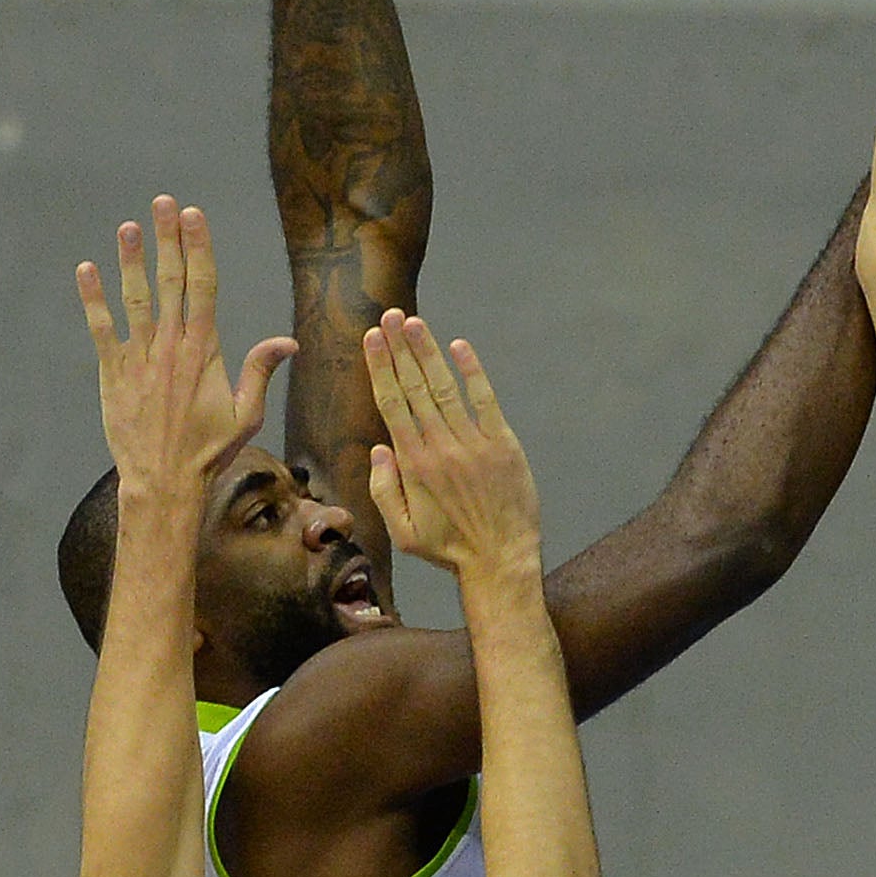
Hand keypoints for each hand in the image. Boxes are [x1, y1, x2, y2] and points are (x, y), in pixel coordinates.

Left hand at [77, 199, 294, 499]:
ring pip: (135, 298)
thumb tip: (287, 342)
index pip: (203, 286)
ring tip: (128, 228)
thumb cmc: (209, 451)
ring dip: (131, 260)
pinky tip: (87, 271)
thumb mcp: (246, 414)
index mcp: (205, 350)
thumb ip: (259, 371)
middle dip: (168, 239)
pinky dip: (93, 299)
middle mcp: (171, 346)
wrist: (164, 481)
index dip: (198, 247)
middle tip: (164, 203)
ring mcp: (139, 357)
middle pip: (170, 280)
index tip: (194, 215)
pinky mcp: (113, 372)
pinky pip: (101, 328)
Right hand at [362, 311, 542, 581]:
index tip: (371, 339)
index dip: (381, 368)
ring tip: (413, 323)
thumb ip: (384, 489)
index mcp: (413, 465)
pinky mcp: (503, 445)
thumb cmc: (448, 549)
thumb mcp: (402, 530)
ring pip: (445, 388)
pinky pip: (485, 401)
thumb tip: (380, 447)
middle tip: (388, 315)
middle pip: (415, 388)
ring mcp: (473, 444)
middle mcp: (440, 448)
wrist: (501, 560)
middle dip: (399, 349)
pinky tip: (459, 346)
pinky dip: (473, 372)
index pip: (391, 404)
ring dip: (428, 353)